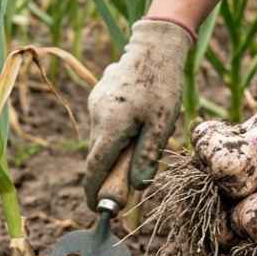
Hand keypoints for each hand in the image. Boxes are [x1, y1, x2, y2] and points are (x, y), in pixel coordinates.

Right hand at [83, 19, 191, 209]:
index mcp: (110, 126)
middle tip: (132, 177)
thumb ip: (146, 156)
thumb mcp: (162, 125)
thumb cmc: (162, 84)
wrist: (154, 45)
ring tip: (144, 135)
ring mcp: (95, 105)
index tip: (98, 209)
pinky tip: (138, 119)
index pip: (95, 169)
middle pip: (98, 156)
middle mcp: (96, 117)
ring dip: (117, 150)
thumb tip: (136, 186)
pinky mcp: (98, 97)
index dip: (94, 192)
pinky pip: (105, 124)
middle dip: (111, 172)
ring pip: (101, 140)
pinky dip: (117, 133)